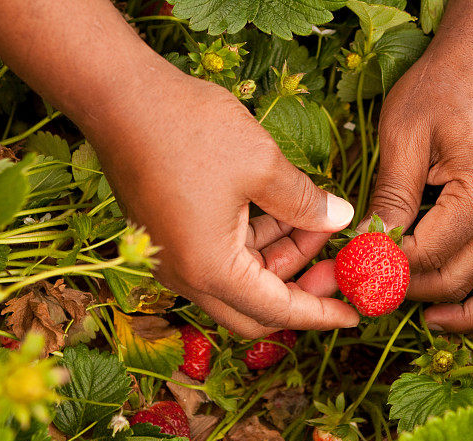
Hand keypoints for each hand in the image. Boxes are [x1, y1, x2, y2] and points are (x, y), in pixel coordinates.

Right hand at [88, 70, 359, 336]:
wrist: (117, 96)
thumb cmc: (189, 129)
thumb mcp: (263, 165)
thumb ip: (306, 203)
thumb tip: (340, 219)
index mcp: (209, 269)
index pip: (277, 309)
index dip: (321, 313)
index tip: (355, 313)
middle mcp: (186, 275)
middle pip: (256, 307)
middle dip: (302, 290)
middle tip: (338, 266)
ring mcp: (174, 257)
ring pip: (241, 279)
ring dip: (282, 258)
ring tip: (319, 221)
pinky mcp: (171, 235)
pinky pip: (222, 255)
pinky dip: (257, 241)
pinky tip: (286, 210)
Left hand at [366, 40, 472, 332]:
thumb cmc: (441, 90)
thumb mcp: (404, 138)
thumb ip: (390, 199)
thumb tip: (364, 250)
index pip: (424, 255)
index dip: (379, 268)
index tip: (343, 270)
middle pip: (451, 279)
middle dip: (400, 288)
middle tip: (357, 284)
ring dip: (441, 303)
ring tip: (401, 305)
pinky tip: (443, 305)